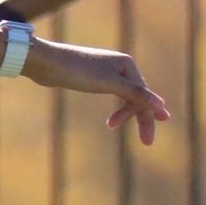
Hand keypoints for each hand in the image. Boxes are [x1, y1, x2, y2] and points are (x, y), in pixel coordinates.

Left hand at [23, 38, 169, 144]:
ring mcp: (107, 71)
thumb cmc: (77, 71)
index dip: (148, 117)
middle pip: (137, 95)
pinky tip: (116, 117)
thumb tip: (160, 104)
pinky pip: (113, 94)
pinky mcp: (93, 78)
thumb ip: (134, 94)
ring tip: (115, 126)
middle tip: (146, 142)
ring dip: (126, 113)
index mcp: (127, 64)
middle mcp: (120, 65)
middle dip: (140, 118)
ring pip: (124, 96)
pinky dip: (117, 106)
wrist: (46, 62)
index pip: (143, 95)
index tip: (148, 140)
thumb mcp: (108, 84)